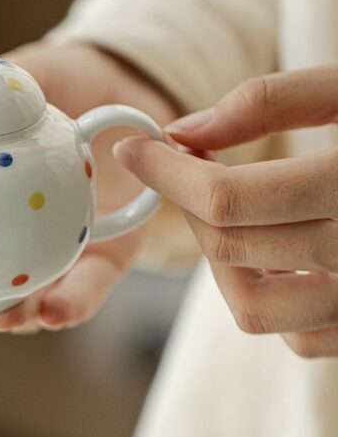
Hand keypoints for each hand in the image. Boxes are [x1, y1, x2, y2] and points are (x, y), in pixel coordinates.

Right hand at [0, 42, 178, 340]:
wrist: (132, 83)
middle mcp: (15, 230)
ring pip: (30, 299)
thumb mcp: (27, 74)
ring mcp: (59, 247)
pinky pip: (89, 287)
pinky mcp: (109, 254)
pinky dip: (71, 304)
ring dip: (12, 318)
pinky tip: (52, 311)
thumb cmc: (66, 79)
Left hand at [112, 65, 337, 358]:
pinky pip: (300, 336)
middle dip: (187, 203)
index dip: (167, 172)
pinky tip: (282, 248)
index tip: (136, 146)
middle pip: (232, 247)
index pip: (230, 199)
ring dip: (222, 259)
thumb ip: (273, 100)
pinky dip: (269, 295)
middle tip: (186, 163)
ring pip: (255, 309)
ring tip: (231, 209)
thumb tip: (184, 131)